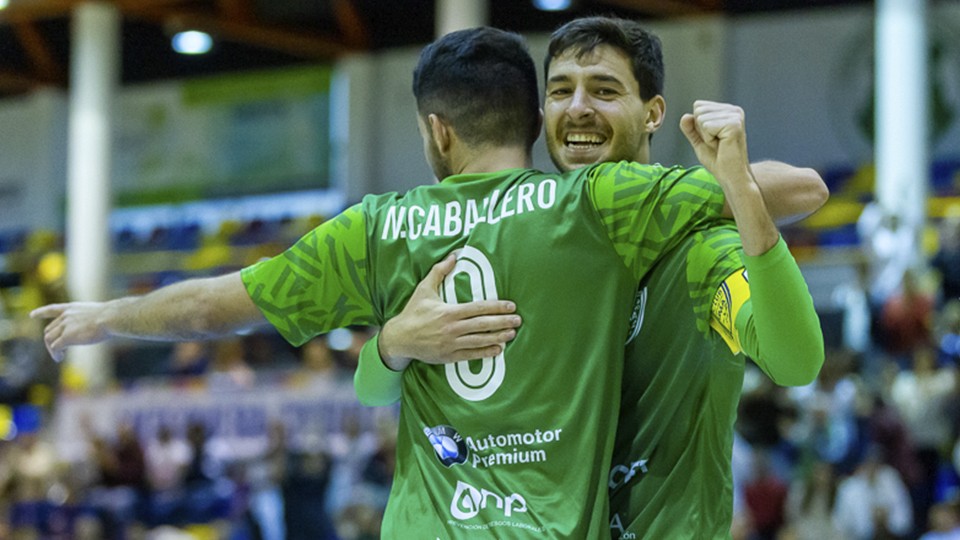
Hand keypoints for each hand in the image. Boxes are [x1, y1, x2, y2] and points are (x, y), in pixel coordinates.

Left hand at [30, 302, 110, 361]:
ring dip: (52, 349)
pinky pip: (55, 347)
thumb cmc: (113, 316)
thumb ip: (94, 319)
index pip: (53, 309)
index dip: (41, 312)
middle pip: (49, 329)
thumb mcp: (99, 313)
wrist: (112, 318)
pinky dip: (55, 354)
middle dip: (51, 340)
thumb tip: (104, 325)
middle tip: (58, 349)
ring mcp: (65, 326)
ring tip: (58, 356)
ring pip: (49, 339)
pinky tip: (59, 358)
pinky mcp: (67, 337)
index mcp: (73, 308)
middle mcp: (66, 316)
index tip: (32, 315)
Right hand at [378, 253, 521, 368]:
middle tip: (518, 320)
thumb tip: (454, 255)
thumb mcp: (424, 289)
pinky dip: (485, 352)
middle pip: (483, 325)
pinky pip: (471, 355)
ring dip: (498, 337)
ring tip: (512, 334)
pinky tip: (498, 350)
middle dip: (502, 322)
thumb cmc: (413, 312)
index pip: (478, 308)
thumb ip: (440, 271)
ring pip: (480, 340)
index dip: (496, 307)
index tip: (511, 306)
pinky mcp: (448, 356)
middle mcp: (452, 328)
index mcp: (449, 312)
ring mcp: (451, 343)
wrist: (399, 338)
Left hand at [680, 100, 750, 181]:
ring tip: (720, 145)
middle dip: (702, 130)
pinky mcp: (734, 124)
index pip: (698, 106)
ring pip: (701, 118)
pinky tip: (722, 145)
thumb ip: (691, 129)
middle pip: (698, 110)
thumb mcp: (700, 141)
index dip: (699, 126)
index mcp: (728, 111)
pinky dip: (709, 139)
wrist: (731, 176)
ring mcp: (735, 116)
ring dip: (706, 136)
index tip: (713, 138)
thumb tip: (685, 116)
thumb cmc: (718, 160)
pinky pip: (706, 126)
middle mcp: (734, 110)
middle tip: (716, 143)